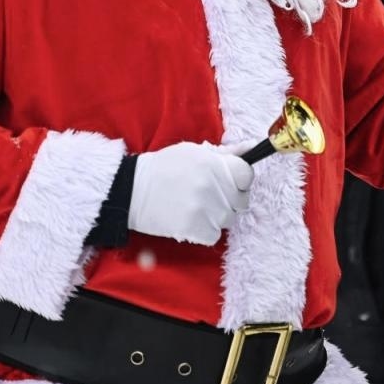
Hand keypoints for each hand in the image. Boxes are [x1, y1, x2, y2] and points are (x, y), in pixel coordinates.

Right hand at [127, 142, 253, 244]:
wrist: (132, 190)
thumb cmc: (165, 168)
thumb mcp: (194, 152)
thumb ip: (225, 152)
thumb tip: (251, 147)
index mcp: (213, 163)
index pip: (247, 175)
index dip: (241, 180)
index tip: (231, 182)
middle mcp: (212, 185)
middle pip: (241, 201)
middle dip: (230, 199)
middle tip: (209, 196)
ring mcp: (204, 208)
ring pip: (228, 219)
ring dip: (216, 216)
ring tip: (196, 207)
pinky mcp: (194, 228)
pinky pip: (214, 235)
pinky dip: (204, 231)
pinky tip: (190, 220)